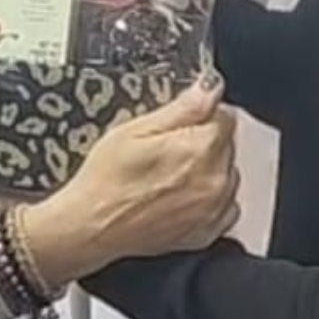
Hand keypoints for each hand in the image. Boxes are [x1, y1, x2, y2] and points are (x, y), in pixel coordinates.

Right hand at [21, 80, 238, 287]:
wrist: (92, 226)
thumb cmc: (106, 179)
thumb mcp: (135, 129)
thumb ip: (183, 108)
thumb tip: (210, 87)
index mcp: (200, 148)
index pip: (225, 115)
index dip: (201, 113)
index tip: (180, 122)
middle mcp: (215, 180)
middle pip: (227, 144)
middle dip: (204, 140)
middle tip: (166, 150)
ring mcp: (214, 209)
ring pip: (227, 173)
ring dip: (209, 169)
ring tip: (170, 175)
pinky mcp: (208, 231)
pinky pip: (225, 205)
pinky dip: (210, 198)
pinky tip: (180, 196)